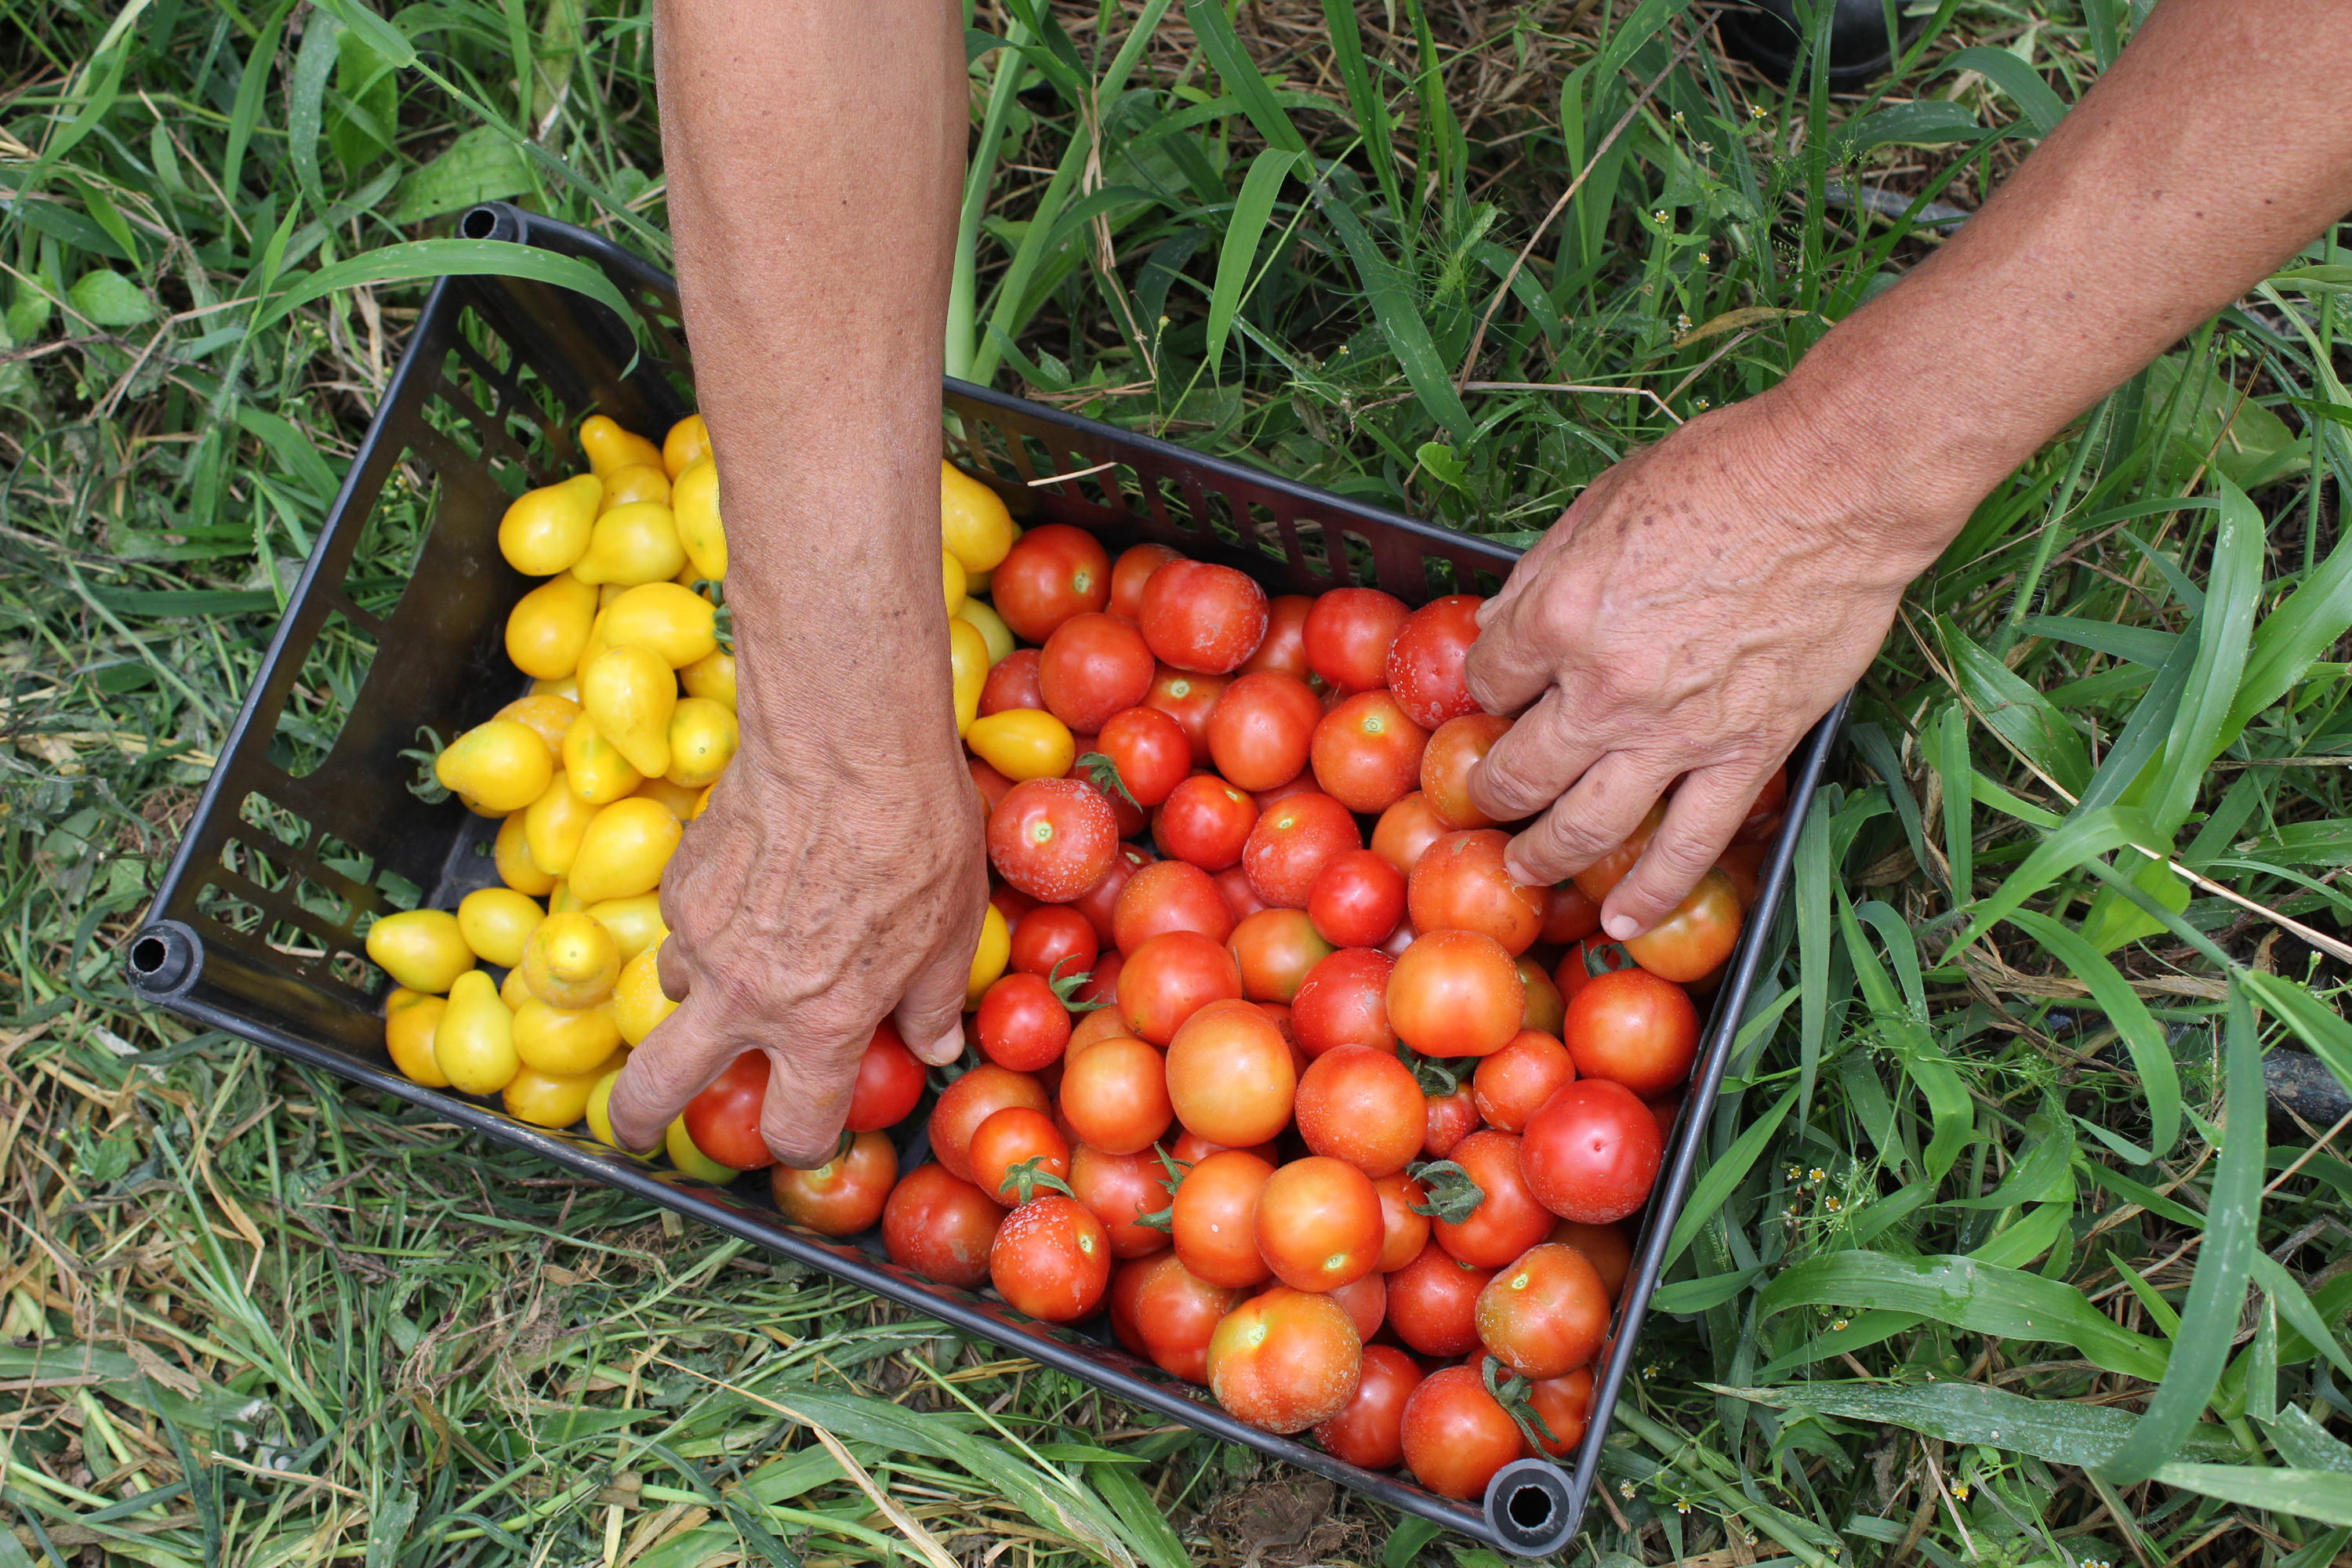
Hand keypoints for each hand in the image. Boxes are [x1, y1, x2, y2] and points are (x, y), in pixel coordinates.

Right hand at [604, 723, 986, 1167]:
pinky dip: (707, 927)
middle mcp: (744, 997)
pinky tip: (751, 889)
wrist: (849, 743)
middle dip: (636, 1122)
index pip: (794, 1128)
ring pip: (670, 996)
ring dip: (695, 999)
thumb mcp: (951, 932)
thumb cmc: (917, 837)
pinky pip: (681, 926)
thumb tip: (937, 1049)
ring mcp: (698, 938)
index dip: (803, 1141)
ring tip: (740, 966)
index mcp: (820, 1026)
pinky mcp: (680, 881)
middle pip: (654, 1092)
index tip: (805, 1131)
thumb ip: (933, 1004)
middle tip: (636, 1129)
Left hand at [1462, 389, 1962, 938]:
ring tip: (1523, 869)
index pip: (1488, 679)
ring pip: (1586, 827)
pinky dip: (1651, 893)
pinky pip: (1689, 845)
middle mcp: (1604, 689)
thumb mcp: (1601, 503)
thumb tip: (1497, 627)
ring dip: (1542, 857)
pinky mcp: (1746, 754)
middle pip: (1519, 769)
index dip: (1486, 689)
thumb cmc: (1722, 474)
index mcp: (1559, 618)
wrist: (1837, 487)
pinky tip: (1620, 922)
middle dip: (1490, 791)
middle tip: (1483, 802)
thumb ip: (1542, 574)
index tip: (1499, 693)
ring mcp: (1675, 733)